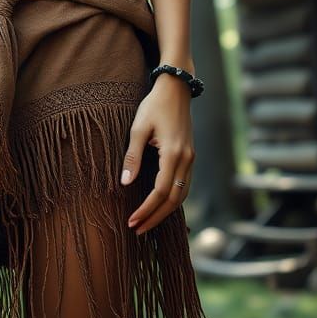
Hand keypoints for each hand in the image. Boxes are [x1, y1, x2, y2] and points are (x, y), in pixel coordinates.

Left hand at [120, 75, 194, 234]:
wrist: (176, 88)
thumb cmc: (154, 105)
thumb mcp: (138, 127)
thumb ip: (132, 156)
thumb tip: (124, 183)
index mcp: (174, 153)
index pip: (161, 191)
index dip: (147, 209)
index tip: (132, 220)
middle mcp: (187, 159)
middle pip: (175, 200)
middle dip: (156, 217)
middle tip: (138, 229)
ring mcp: (191, 159)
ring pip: (183, 195)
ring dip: (165, 211)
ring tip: (146, 222)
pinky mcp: (190, 156)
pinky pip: (184, 185)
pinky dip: (173, 200)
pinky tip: (160, 205)